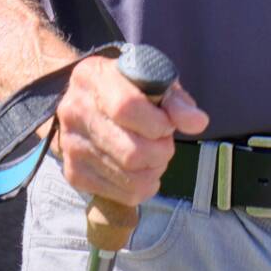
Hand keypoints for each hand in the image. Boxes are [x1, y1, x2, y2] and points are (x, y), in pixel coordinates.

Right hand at [44, 55, 208, 207]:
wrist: (90, 103)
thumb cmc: (129, 89)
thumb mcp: (154, 81)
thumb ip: (176, 100)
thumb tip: (198, 122)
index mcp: (92, 77)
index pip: (126, 107)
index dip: (157, 123)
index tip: (168, 125)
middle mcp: (74, 111)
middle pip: (130, 151)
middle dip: (161, 151)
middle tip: (164, 142)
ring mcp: (71, 145)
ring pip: (129, 176)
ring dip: (154, 170)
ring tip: (155, 155)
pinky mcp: (73, 173)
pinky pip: (121, 194)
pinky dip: (142, 187)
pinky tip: (142, 170)